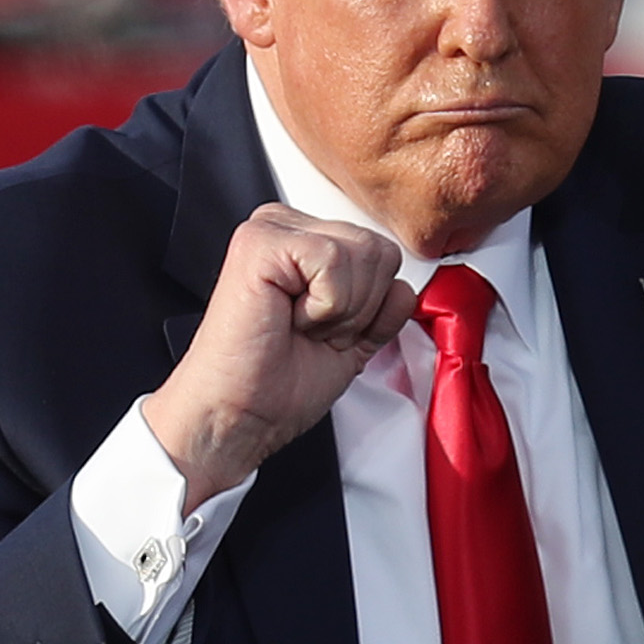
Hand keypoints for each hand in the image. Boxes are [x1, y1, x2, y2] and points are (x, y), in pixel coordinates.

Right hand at [142, 204, 416, 503]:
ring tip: (300, 326)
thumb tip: (403, 288)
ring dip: (342, 310)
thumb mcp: (354, 340)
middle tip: (312, 332)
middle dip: (360, 308)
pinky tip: (290, 319)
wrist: (239, 415)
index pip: (382, 254)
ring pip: (362, 253)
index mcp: (309, 243)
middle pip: (380, 251)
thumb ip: (383, 308)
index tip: (325, 333)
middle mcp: (290, 228)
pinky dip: (325, 305)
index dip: (370, 308)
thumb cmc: (278, 384)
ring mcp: (273, 230)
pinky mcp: (261, 242)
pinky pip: (334, 259)